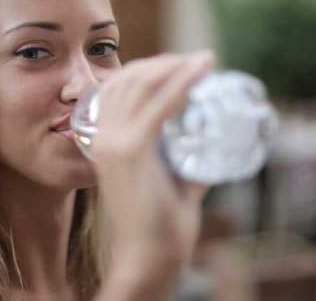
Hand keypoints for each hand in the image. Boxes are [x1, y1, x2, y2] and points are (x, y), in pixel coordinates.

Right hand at [89, 50, 214, 290]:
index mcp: (103, 139)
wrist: (149, 256)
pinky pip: (158, 107)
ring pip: (141, 86)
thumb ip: (183, 156)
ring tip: (202, 61)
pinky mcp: (131, 150)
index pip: (117, 88)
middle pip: (129, 80)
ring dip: (175, 67)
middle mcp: (102, 136)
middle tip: (195, 59)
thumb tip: (212, 138)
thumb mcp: (168, 176)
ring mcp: (113, 142)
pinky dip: (181, 84)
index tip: (178, 64)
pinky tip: (201, 72)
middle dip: (163, 63)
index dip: (147, 69)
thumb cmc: (160, 222)